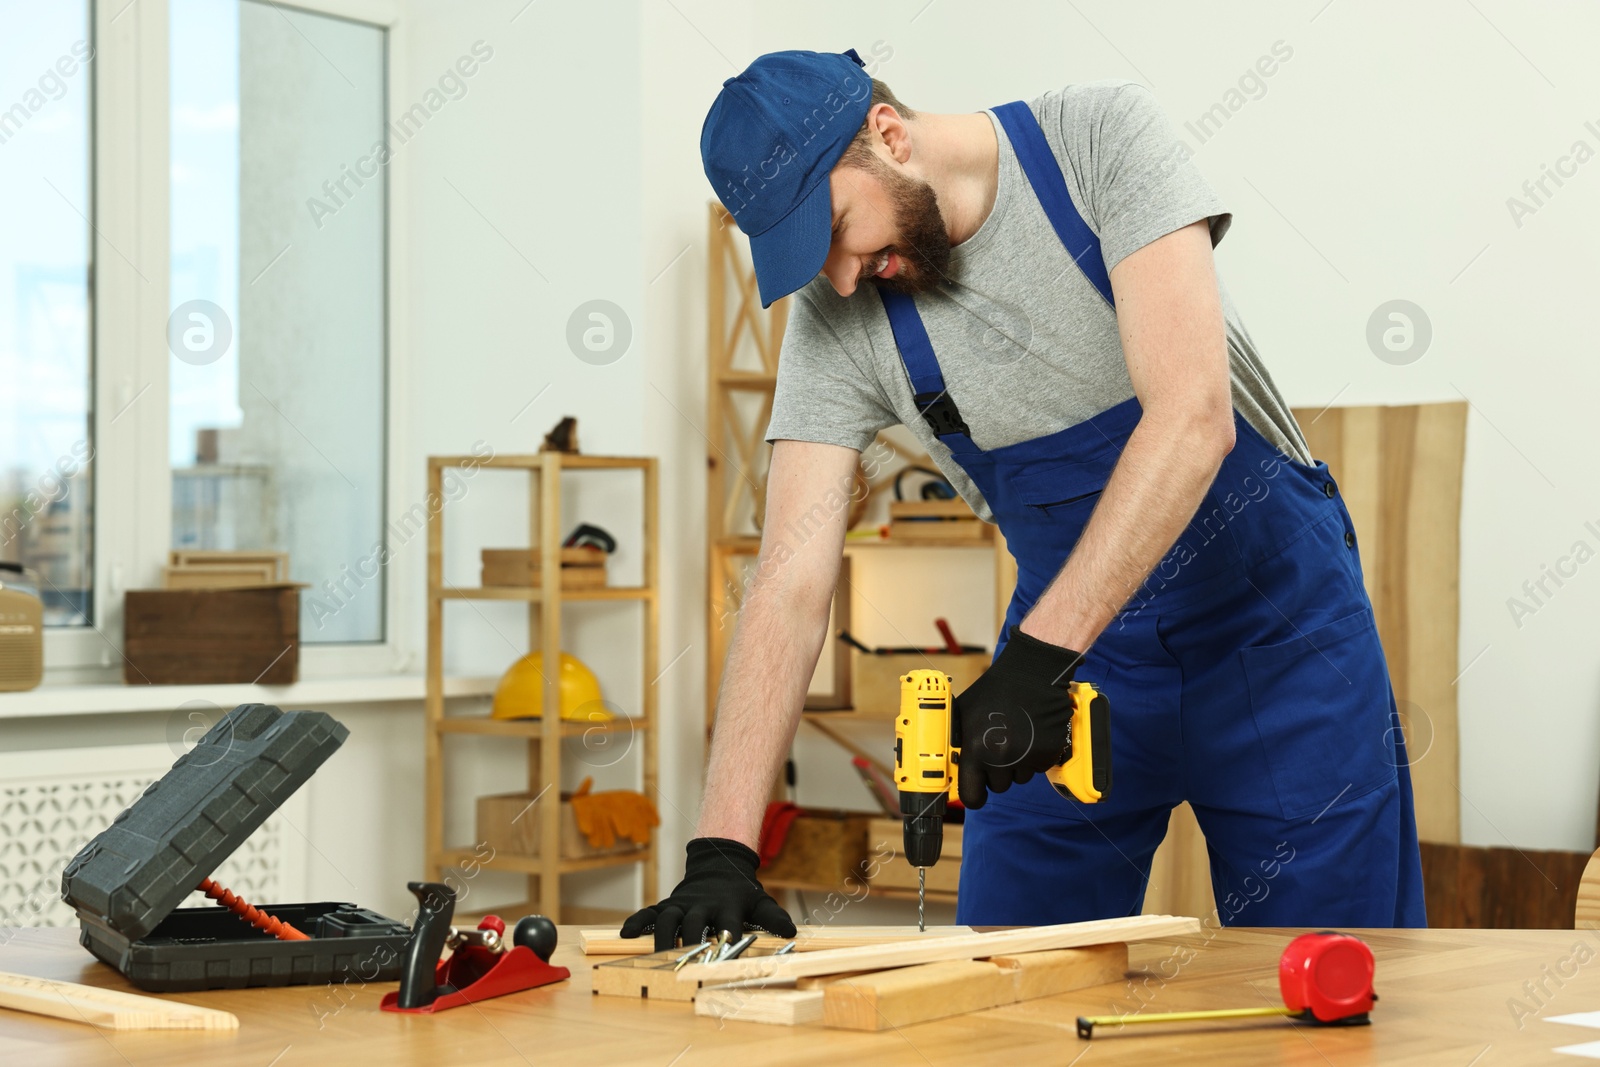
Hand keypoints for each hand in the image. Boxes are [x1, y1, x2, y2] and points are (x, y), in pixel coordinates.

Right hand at [620, 837, 795, 951]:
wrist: (719, 864)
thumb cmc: (741, 891)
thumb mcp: (760, 902)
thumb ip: (773, 917)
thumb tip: (791, 932)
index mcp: (727, 905)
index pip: (728, 922)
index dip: (726, 937)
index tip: (725, 952)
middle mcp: (703, 904)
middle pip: (694, 923)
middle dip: (690, 941)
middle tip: (686, 961)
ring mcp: (683, 903)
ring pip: (669, 918)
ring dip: (662, 936)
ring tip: (656, 956)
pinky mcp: (668, 904)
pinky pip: (649, 913)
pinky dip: (637, 922)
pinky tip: (625, 935)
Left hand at [953, 626, 1083, 808]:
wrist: (1032, 675)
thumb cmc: (995, 691)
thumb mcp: (964, 713)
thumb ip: (957, 742)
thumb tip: (949, 766)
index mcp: (976, 749)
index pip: (972, 796)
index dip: (974, 795)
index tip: (976, 793)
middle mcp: (1001, 758)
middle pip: (998, 786)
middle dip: (997, 772)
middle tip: (998, 748)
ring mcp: (1027, 757)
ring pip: (1019, 778)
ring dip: (1017, 765)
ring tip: (1015, 736)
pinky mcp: (1048, 753)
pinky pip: (1038, 768)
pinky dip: (1035, 756)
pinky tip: (1030, 734)